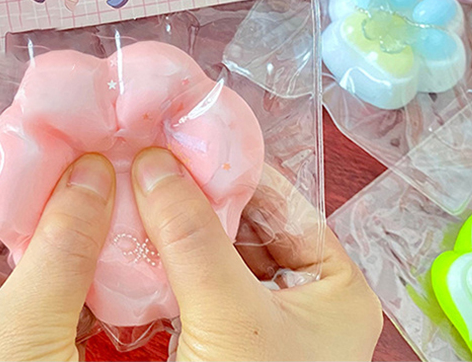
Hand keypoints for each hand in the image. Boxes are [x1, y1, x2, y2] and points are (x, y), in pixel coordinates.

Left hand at [0, 153, 114, 361]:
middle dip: (61, 210)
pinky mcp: (35, 349)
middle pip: (12, 242)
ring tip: (121, 196)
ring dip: (83, 241)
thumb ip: (57, 248)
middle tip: (108, 169)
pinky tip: (123, 248)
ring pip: (43, 267)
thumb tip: (91, 166)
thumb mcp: (25, 331)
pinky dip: (92, 276)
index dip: (26, 185)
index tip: (78, 150)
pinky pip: (65, 297)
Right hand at [131, 148, 383, 361]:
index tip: (185, 134)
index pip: (284, 202)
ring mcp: (262, 320)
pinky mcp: (224, 338)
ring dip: (178, 224)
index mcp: (335, 287)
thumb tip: (153, 160)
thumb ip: (193, 237)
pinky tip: (135, 234)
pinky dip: (167, 259)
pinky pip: (196, 282)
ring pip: (217, 252)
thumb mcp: (229, 316)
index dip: (236, 165)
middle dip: (198, 193)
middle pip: (247, 224)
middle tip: (151, 153)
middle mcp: (303, 297)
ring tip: (137, 182)